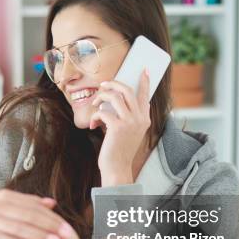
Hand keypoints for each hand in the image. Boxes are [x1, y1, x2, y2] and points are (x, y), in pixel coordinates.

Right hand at [0, 189, 73, 238]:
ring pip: (17, 226)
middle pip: (28, 215)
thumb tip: (52, 203)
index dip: (52, 218)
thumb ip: (28, 202)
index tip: (67, 228)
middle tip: (65, 236)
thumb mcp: (5, 203)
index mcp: (6, 196)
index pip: (34, 206)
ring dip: (37, 235)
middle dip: (49, 226)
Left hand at [89, 67, 151, 184]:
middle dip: (113, 84)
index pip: (145, 95)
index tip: (144, 70)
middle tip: (103, 85)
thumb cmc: (119, 149)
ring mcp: (130, 122)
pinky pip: (103, 112)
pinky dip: (95, 116)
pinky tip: (93, 125)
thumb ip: (128, 116)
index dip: (145, 82)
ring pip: (115, 96)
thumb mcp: (129, 131)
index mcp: (145, 119)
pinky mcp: (118, 127)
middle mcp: (140, 118)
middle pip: (127, 90)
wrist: (117, 168)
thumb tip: (116, 99)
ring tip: (95, 105)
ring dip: (101, 98)